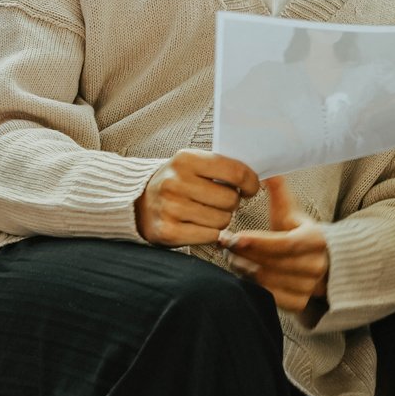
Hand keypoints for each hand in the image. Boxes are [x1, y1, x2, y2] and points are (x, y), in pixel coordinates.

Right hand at [135, 150, 259, 246]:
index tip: (250, 188)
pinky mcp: (168, 232)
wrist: (138, 202)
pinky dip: (210, 233)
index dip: (250, 182)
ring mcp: (170, 208)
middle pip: (230, 199)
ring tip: (206, 212)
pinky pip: (209, 236)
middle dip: (232, 202)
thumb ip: (221, 166)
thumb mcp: (193, 163)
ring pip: (222, 220)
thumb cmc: (176, 181)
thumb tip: (255, 178)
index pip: (235, 172)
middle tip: (220, 201)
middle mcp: (176, 182)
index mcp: (186, 159)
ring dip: (221, 219)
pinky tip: (198, 225)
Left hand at [218, 176, 329, 312]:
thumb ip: (279, 192)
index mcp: (317, 239)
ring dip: (242, 268)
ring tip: (232, 255)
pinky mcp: (298, 304)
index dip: (257, 243)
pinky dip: (250, 284)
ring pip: (265, 281)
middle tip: (225, 243)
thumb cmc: (300, 234)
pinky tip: (244, 271)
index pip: (284, 244)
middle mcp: (317, 266)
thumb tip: (268, 170)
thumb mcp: (292, 214)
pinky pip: (267, 296)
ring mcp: (308, 287)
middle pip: (270, 264)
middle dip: (242, 254)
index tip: (232, 238)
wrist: (323, 263)